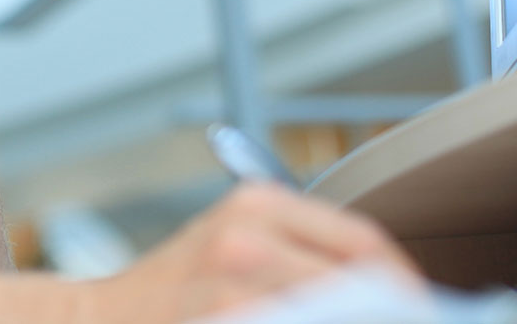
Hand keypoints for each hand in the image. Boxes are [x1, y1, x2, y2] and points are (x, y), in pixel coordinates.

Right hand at [95, 183, 420, 322]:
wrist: (93, 322)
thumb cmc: (172, 294)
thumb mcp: (235, 248)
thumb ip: (304, 260)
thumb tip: (395, 297)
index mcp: (258, 204)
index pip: (363, 243)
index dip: (406, 286)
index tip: (424, 310)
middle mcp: (245, 234)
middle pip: (357, 285)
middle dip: (388, 315)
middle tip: (411, 323)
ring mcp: (230, 281)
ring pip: (331, 312)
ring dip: (355, 322)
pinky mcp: (220, 316)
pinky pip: (289, 323)